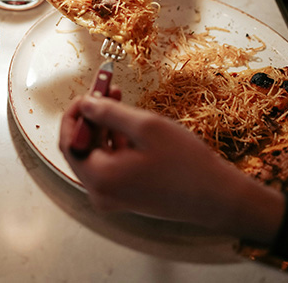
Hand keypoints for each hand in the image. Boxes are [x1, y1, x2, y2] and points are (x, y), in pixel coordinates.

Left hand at [59, 91, 255, 224]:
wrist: (218, 199)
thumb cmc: (185, 163)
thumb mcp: (146, 128)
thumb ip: (109, 113)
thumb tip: (84, 103)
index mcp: (99, 178)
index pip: (69, 142)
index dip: (74, 114)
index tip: (87, 92)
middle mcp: (100, 192)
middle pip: (82, 147)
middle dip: (91, 116)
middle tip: (103, 88)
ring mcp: (113, 196)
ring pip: (97, 153)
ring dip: (104, 124)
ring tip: (117, 95)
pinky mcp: (127, 195)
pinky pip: (111, 164)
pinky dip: (116, 141)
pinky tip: (128, 121)